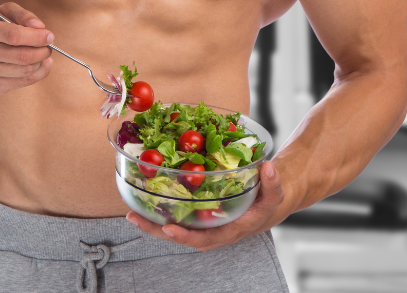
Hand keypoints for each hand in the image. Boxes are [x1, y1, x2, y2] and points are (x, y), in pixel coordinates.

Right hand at [0, 2, 52, 94]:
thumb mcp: (1, 13)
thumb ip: (22, 14)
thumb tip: (40, 26)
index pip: (14, 35)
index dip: (37, 37)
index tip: (49, 36)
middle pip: (22, 56)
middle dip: (42, 51)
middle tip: (49, 46)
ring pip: (25, 71)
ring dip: (41, 62)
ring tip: (44, 54)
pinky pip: (23, 83)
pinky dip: (38, 74)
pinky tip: (41, 65)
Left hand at [125, 160, 286, 251]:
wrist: (268, 201)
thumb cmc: (269, 200)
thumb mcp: (276, 193)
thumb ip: (273, 183)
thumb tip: (268, 168)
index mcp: (231, 229)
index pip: (206, 239)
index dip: (187, 236)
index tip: (169, 229)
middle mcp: (214, 229)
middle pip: (182, 236)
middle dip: (157, 230)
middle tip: (134, 218)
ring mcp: (205, 222)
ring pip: (176, 226)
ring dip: (153, 223)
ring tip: (131, 213)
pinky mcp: (199, 212)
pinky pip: (178, 214)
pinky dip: (161, 210)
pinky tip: (144, 201)